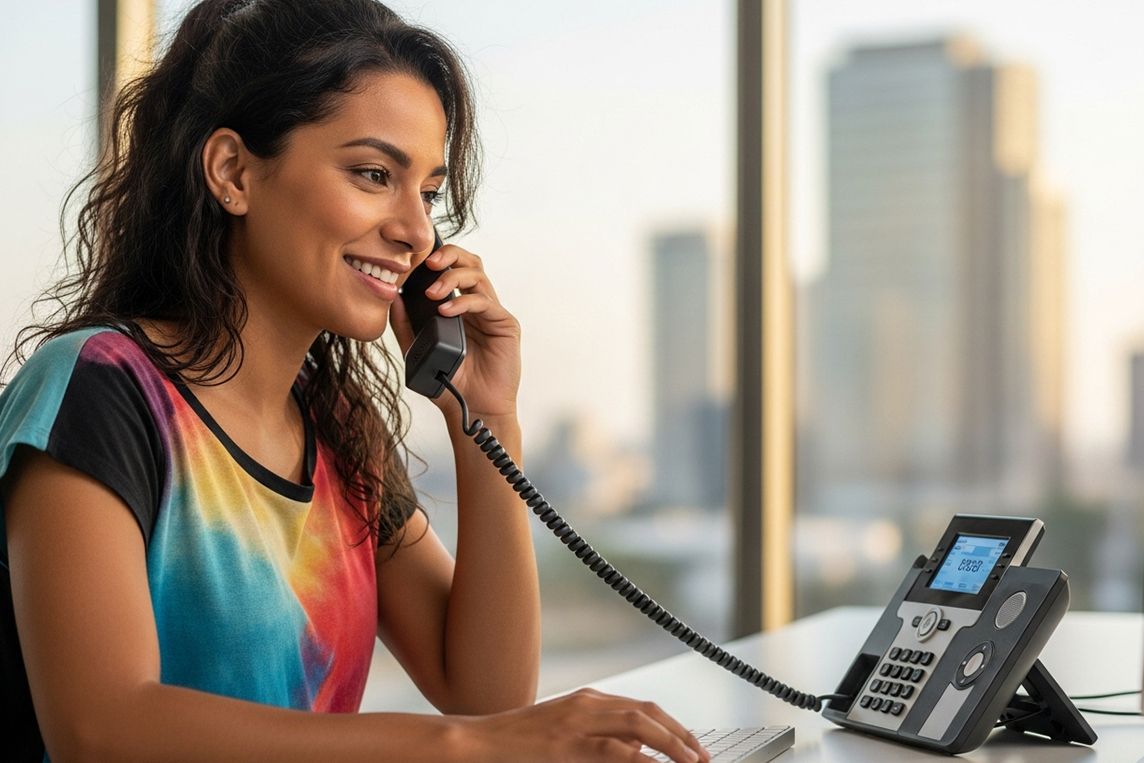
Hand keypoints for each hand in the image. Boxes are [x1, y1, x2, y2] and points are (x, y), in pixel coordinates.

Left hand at [390, 244, 520, 422]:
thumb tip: (393, 297)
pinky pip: (484, 303)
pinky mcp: (505, 325)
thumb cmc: (448, 383)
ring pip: (478, 275)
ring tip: (432, 292)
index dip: (436, 258)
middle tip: (427, 262)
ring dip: (453, 277)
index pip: (451, 269)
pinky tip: (446, 311)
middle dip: (449, 254)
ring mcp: (492, 313)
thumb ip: (405, 325)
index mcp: (459, 306)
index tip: (414, 259)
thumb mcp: (417, 351)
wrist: (472, 409)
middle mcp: (478, 305)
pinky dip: (463, 302)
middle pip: (470, 262)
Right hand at [463, 688, 710, 762]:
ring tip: (691, 762)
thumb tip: (637, 753)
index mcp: (588, 701)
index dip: (673, 726)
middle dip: (681, 734)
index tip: (693, 747)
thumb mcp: (562, 736)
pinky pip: (613, 750)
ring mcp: (577, 723)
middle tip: (702, 758)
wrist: (475, 744)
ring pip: (638, 725)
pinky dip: (641, 759)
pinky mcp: (566, 745)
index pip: (643, 708)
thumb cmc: (515, 745)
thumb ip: (598, 740)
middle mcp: (587, 705)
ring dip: (672, 743)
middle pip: (648, 712)